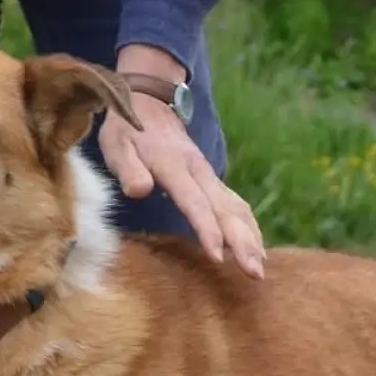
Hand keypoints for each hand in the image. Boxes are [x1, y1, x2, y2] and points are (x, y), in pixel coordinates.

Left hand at [100, 44, 264, 278]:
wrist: (149, 103)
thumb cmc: (128, 130)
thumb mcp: (116, 145)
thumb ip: (128, 169)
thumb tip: (140, 190)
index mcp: (173, 165)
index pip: (194, 202)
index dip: (207, 230)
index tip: (218, 256)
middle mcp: (198, 171)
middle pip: (225, 209)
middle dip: (242, 242)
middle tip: (254, 273)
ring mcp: (209, 176)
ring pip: (236, 208)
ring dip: (250, 238)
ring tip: (259, 268)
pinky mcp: (213, 181)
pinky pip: (236, 205)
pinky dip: (249, 227)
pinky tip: (256, 248)